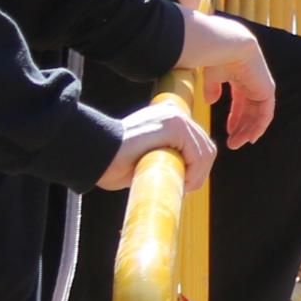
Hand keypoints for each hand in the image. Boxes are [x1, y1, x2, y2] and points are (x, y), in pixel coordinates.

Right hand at [93, 100, 215, 191]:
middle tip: (185, 187)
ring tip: (181, 186)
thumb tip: (189, 175)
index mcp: (168, 118)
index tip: (184, 183)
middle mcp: (174, 113)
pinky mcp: (173, 126)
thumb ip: (167, 158)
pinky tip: (181, 181)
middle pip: (205, 147)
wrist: (94, 156)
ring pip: (205, 152)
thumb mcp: (147, 158)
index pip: (198, 144)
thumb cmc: (115, 163)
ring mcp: (175, 117)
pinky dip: (195, 172)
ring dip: (197, 175)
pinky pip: (198, 154)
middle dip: (200, 172)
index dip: (197, 168)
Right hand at [178, 14, 276, 147]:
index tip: (228, 132)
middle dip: (240, 128)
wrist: (228, 46)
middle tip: (233, 144)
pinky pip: (265, 114)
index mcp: (240, 79)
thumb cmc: (216, 57)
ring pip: (257, 115)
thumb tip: (210, 101)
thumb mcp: (212, 76)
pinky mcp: (267, 91)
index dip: (235, 118)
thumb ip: (212, 89)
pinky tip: (251, 137)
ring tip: (237, 144)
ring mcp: (261, 87)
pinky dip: (259, 126)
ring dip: (248, 131)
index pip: (241, 103)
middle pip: (249, 111)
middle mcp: (253, 84)